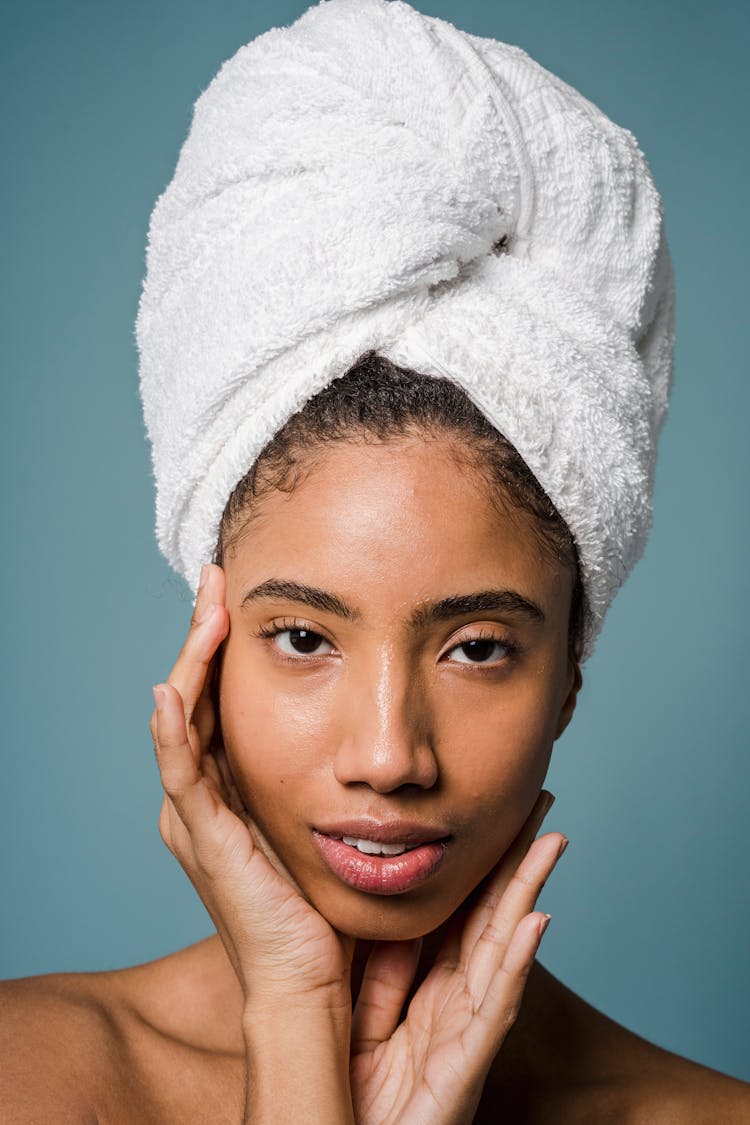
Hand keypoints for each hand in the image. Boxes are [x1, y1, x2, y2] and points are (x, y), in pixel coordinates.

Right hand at [149, 562, 353, 1008]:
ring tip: (208, 606)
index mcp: (233, 788)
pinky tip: (175, 687)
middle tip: (218, 576)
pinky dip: (174, 728)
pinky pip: (181, 772)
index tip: (246, 590)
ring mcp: (199, 815)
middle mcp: (207, 795)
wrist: (315, 980)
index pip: (221, 697)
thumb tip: (393, 731)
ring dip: (192, 660)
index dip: (227, 644)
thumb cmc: (332, 903)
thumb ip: (345, 773)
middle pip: (196, 695)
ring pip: (183, 719)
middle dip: (205, 634)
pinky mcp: (204, 837)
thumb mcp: (336, 819)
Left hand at [349, 791, 564, 1124]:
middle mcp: (456, 1005)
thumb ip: (380, 969)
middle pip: (492, 917)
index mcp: (429, 991)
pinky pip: (494, 1009)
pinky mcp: (465, 1068)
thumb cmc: (354, 1097)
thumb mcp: (361, 1016)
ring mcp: (466, 1033)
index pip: (462, 912)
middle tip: (542, 803)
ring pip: (503, 949)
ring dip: (529, 892)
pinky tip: (538, 923)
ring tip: (552, 841)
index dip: (483, 864)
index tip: (499, 813)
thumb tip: (386, 906)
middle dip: (518, 861)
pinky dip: (518, 964)